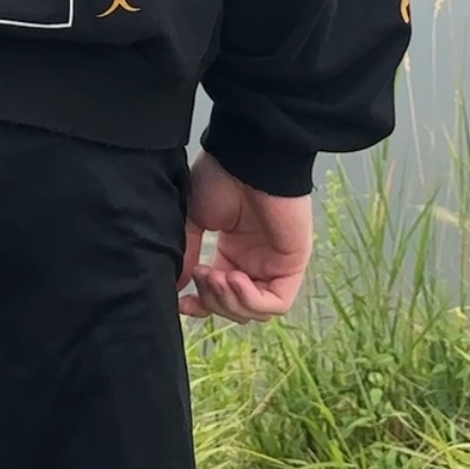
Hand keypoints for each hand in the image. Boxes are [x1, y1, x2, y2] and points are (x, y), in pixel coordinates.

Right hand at [178, 152, 312, 322]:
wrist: (246, 157)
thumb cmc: (221, 177)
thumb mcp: (194, 218)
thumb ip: (186, 254)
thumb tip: (176, 288)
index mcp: (233, 252)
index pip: (218, 295)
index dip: (200, 305)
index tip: (181, 303)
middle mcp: (254, 261)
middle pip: (235, 308)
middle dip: (213, 301)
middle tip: (201, 275)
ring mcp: (274, 264)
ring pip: (254, 311)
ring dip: (229, 301)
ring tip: (217, 276)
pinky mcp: (292, 264)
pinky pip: (276, 303)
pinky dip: (251, 299)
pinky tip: (234, 277)